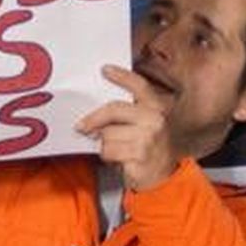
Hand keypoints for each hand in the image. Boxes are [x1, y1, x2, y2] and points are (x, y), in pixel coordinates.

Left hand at [75, 64, 178, 191]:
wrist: (163, 176)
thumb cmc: (148, 149)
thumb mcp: (144, 126)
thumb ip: (126, 114)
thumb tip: (95, 108)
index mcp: (157, 107)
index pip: (139, 86)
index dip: (122, 76)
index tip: (105, 69)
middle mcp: (154, 119)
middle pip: (113, 110)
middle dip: (94, 119)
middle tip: (81, 126)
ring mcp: (148, 137)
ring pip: (107, 133)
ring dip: (103, 143)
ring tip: (113, 148)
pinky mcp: (138, 155)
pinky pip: (108, 150)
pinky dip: (106, 155)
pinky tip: (115, 158)